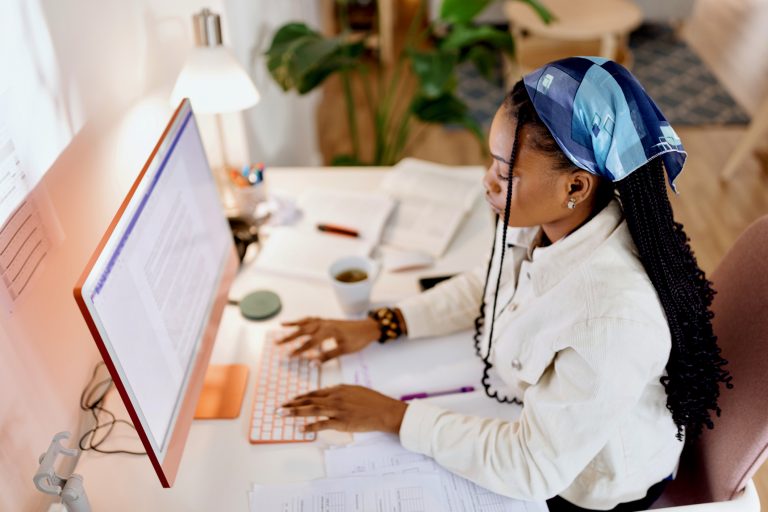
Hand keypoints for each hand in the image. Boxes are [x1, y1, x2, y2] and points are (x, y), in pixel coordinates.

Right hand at [276, 317, 378, 362]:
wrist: (369, 328)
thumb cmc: (359, 340)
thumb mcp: (344, 350)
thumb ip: (328, 356)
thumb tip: (312, 364)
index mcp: (329, 331)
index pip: (310, 342)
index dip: (299, 350)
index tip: (289, 357)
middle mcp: (325, 324)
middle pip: (304, 330)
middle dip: (290, 337)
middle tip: (277, 344)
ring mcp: (326, 321)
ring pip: (306, 323)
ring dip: (293, 326)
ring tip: (281, 328)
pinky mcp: (327, 321)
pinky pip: (312, 319)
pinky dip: (302, 321)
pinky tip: (295, 323)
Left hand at [280, 384, 407, 433]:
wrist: (384, 411)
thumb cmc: (372, 401)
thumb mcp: (355, 390)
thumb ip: (340, 391)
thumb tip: (328, 393)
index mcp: (338, 388)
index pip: (315, 392)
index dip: (301, 397)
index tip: (290, 400)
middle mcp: (335, 397)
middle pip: (309, 400)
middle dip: (292, 404)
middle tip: (279, 408)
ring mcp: (338, 409)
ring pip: (312, 409)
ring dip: (296, 412)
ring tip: (283, 414)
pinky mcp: (341, 422)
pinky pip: (322, 424)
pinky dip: (311, 426)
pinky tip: (301, 429)